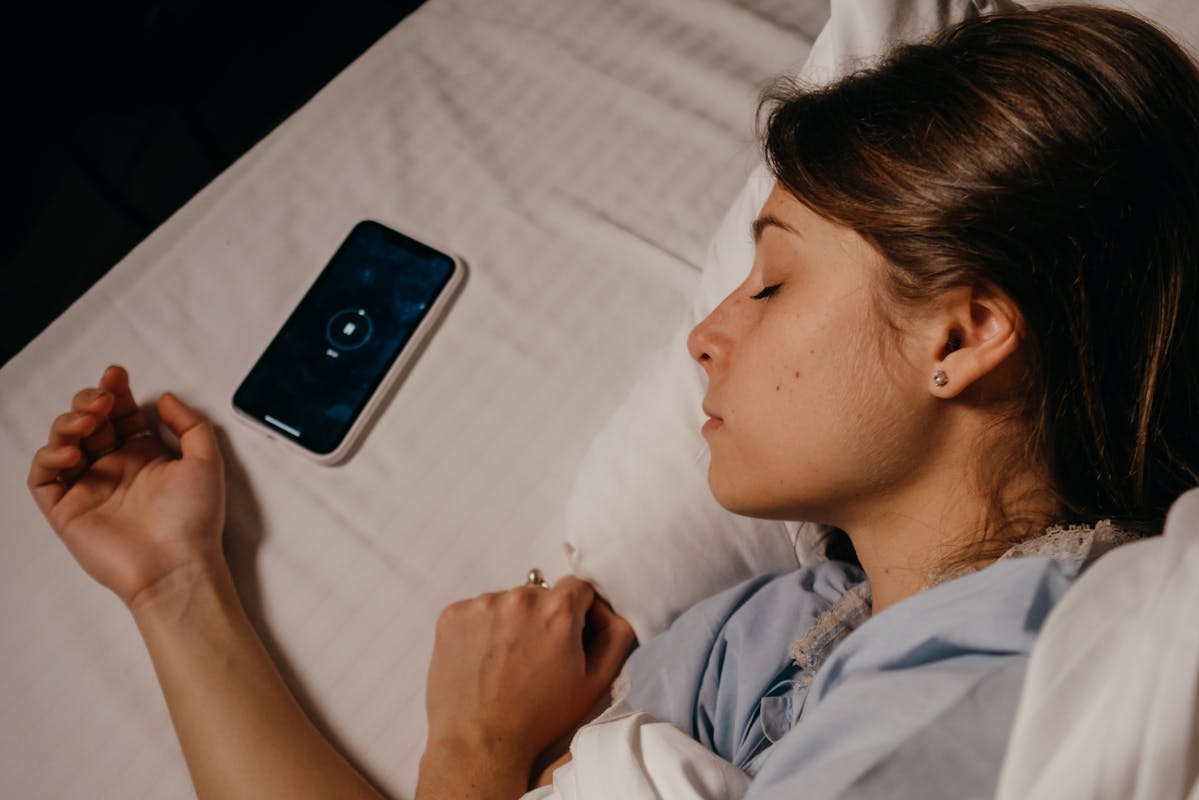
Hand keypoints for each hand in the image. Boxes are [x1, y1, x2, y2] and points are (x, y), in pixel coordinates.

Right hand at [27, 364, 226, 611]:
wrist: (178, 565)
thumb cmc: (195, 519)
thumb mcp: (206, 460)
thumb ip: (189, 423)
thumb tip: (163, 397)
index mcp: (145, 456)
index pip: (121, 413)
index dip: (114, 390)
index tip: (116, 373)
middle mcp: (114, 469)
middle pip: (88, 422)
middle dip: (89, 401)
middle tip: (101, 400)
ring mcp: (89, 488)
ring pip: (62, 442)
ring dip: (68, 423)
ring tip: (87, 422)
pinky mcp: (66, 511)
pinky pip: (43, 478)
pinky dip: (48, 457)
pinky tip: (69, 452)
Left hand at [423, 575, 635, 776]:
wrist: (480, 744)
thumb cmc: (540, 718)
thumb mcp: (596, 683)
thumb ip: (615, 636)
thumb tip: (609, 610)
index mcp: (558, 610)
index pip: (579, 587)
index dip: (579, 613)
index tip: (567, 639)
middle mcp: (520, 598)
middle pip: (541, 594)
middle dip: (543, 619)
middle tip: (535, 658)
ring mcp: (482, 604)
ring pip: (507, 602)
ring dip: (511, 623)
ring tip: (506, 663)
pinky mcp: (453, 615)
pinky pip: (476, 611)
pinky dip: (481, 629)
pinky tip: (483, 660)